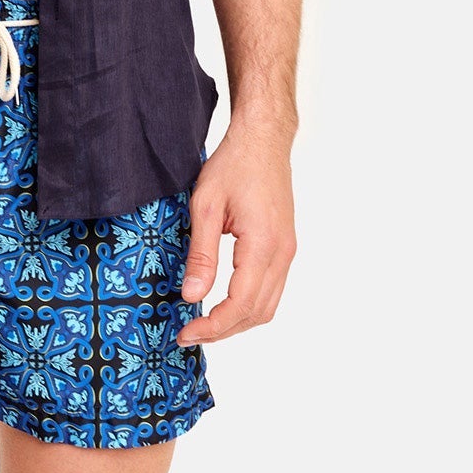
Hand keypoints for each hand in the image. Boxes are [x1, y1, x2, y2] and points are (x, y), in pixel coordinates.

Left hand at [175, 122, 296, 345]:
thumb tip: (191, 296)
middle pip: (257, 312)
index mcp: (263, 245)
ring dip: (237, 321)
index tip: (186, 333)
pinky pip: (270, 288)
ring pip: (267, 305)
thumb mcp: (205, 205)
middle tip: (189, 333)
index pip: (241, 304)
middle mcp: (282, 253)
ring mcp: (287, 251)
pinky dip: (248, 304)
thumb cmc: (234, 164)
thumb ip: (201, 254)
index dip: (213, 326)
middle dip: (223, 330)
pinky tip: (223, 302)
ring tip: (203, 323)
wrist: (263, 140)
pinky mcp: (284, 246)